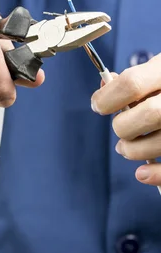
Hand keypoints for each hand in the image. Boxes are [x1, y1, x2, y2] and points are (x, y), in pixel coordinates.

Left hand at [91, 54, 160, 185]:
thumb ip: (137, 78)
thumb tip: (105, 83)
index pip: (131, 84)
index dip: (106, 98)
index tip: (99, 105)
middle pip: (147, 115)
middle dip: (123, 127)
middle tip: (119, 129)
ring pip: (159, 143)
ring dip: (134, 151)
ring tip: (126, 149)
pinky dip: (156, 174)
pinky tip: (142, 173)